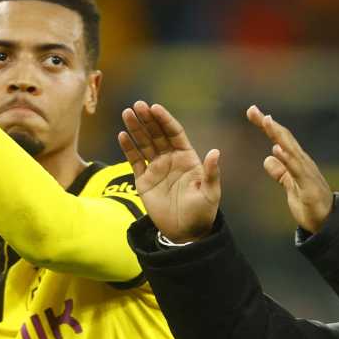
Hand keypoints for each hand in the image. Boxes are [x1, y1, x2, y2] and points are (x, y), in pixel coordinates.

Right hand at [119, 101, 220, 241]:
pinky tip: (122, 135)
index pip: (174, 133)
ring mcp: (156, 169)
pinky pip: (135, 161)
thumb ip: (211, 173)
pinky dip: (128, 149)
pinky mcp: (144, 181)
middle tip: (138, 105)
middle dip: (148, 120)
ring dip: (135, 129)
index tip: (155, 108)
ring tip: (127, 114)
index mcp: (188, 158)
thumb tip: (215, 152)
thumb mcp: (210, 193)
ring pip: (144, 144)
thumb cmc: (202, 212)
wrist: (185, 233)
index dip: (165, 120)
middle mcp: (171, 159)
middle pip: (157, 134)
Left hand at [246, 105, 333, 232]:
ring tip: (267, 121)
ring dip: (278, 135)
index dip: (267, 126)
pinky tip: (278, 150)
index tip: (253, 112)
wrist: (327, 221)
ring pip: (291, 149)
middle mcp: (302, 162)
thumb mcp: (290, 185)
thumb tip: (268, 157)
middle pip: (284, 139)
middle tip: (253, 110)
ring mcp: (306, 173)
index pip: (280, 139)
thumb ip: (280, 172)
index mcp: (296, 162)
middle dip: (269, 124)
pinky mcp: (308, 186)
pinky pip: (296, 170)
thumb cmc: (310, 202)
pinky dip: (288, 159)